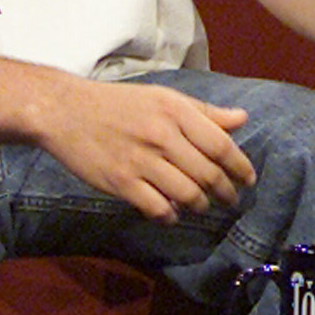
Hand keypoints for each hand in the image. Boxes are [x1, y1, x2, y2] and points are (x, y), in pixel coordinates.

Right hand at [36, 76, 255, 222]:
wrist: (66, 110)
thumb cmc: (119, 103)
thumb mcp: (164, 98)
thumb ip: (204, 112)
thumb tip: (241, 119)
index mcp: (176, 112)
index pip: (221, 145)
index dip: (240, 166)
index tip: (249, 179)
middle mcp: (162, 136)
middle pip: (207, 174)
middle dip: (225, 192)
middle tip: (232, 200)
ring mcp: (140, 161)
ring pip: (185, 194)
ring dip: (199, 206)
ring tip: (203, 207)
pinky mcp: (119, 182)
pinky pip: (155, 207)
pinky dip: (169, 216)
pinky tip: (171, 215)